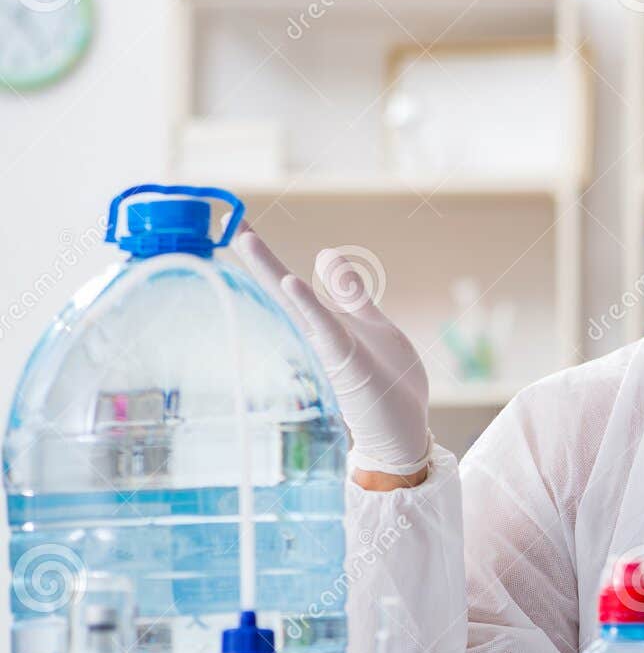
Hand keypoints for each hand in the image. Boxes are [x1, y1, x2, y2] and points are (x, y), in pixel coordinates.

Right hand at [235, 229, 431, 479]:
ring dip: (271, 273)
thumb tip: (324, 252)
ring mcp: (330, 351)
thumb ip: (348, 292)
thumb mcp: (370, 324)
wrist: (404, 430)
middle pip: (283, 292)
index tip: (239, 222)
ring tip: (246, 238)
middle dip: (257, 260)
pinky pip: (325, 330)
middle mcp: (320, 336)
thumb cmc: (388, 381)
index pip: (290, 285)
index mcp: (325, 324)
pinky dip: (308, 306)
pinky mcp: (347, 364)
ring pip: (296, 308)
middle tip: (229, 223)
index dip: (266, 257)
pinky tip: (290, 282)